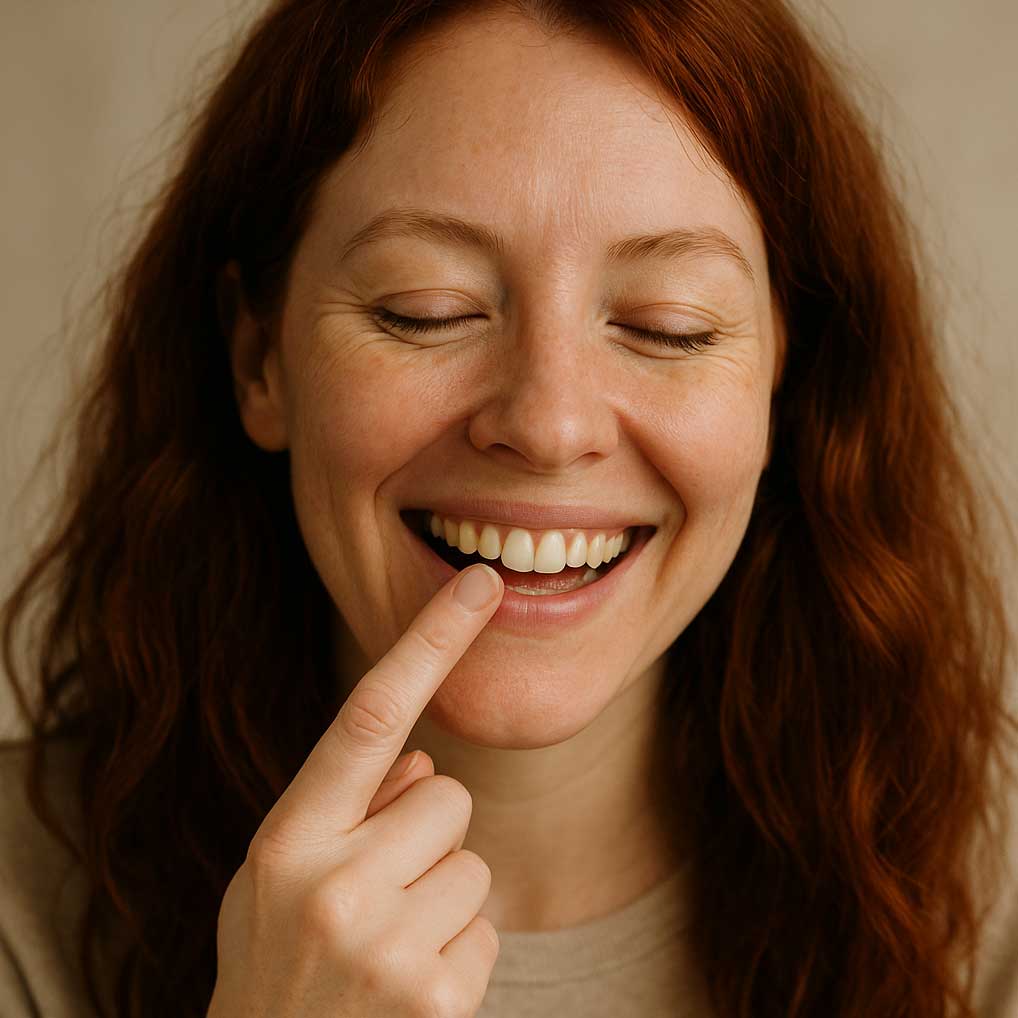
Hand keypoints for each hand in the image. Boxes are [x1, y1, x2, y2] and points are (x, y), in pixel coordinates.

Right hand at [207, 563, 504, 1017]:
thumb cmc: (276, 964)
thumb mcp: (280, 878)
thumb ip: (344, 810)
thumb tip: (419, 761)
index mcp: (288, 838)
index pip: (368, 715)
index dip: (428, 642)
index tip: (480, 588)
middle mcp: (334, 885)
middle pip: (445, 796)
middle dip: (424, 835)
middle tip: (376, 895)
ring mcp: (385, 947)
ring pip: (473, 864)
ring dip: (442, 897)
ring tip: (385, 947)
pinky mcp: (436, 1000)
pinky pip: (487, 930)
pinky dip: (457, 952)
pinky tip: (405, 989)